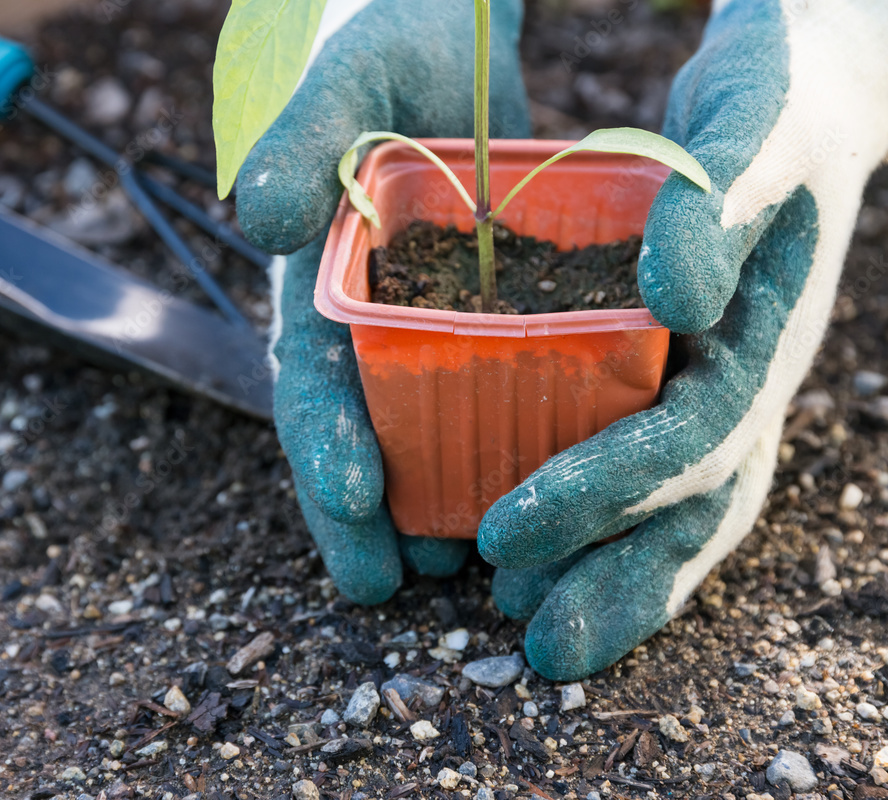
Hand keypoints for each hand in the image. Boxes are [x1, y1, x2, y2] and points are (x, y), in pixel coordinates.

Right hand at [236, 0, 530, 603]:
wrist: (446, 25)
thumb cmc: (385, 41)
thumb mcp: (345, 79)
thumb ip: (298, 138)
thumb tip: (255, 218)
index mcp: (319, 276)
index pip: (309, 375)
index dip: (323, 441)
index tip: (355, 500)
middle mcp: (364, 315)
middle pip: (355, 428)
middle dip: (361, 511)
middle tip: (383, 582)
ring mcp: (422, 320)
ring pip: (417, 428)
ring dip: (426, 500)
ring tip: (451, 565)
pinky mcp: (487, 310)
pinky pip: (487, 388)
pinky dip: (494, 444)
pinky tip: (525, 493)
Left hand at [482, 0, 887, 678]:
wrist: (808, 97)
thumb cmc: (776, 97)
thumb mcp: (751, 121)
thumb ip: (716, 201)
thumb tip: (670, 298)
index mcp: (762, 337)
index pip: (685, 441)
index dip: (599, 495)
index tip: (505, 534)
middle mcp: (746, 384)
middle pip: (689, 509)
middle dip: (612, 579)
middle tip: (534, 647)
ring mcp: (723, 393)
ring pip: (679, 512)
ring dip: (613, 580)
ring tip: (537, 637)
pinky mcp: (688, 384)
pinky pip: (655, 475)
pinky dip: (608, 527)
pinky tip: (550, 559)